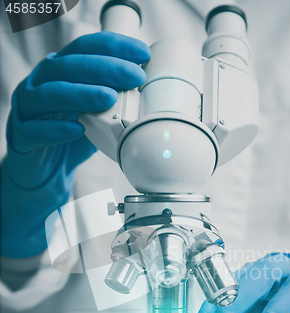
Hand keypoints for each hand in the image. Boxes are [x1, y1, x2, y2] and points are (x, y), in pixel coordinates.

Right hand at [1, 32, 150, 257]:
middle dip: (105, 68)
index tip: (143, 53)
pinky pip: (34, 130)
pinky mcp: (20, 135)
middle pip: (68, 66)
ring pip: (49, 94)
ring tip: (110, 97)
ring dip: (81, 94)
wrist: (44, 172)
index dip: (113, 47)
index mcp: (59, 72)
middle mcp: (40, 83)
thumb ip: (115, 102)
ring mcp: (27, 108)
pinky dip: (56, 129)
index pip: (84, 48)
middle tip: (135, 76)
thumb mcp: (97, 116)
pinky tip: (77, 130)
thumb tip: (153, 96)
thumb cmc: (71, 138)